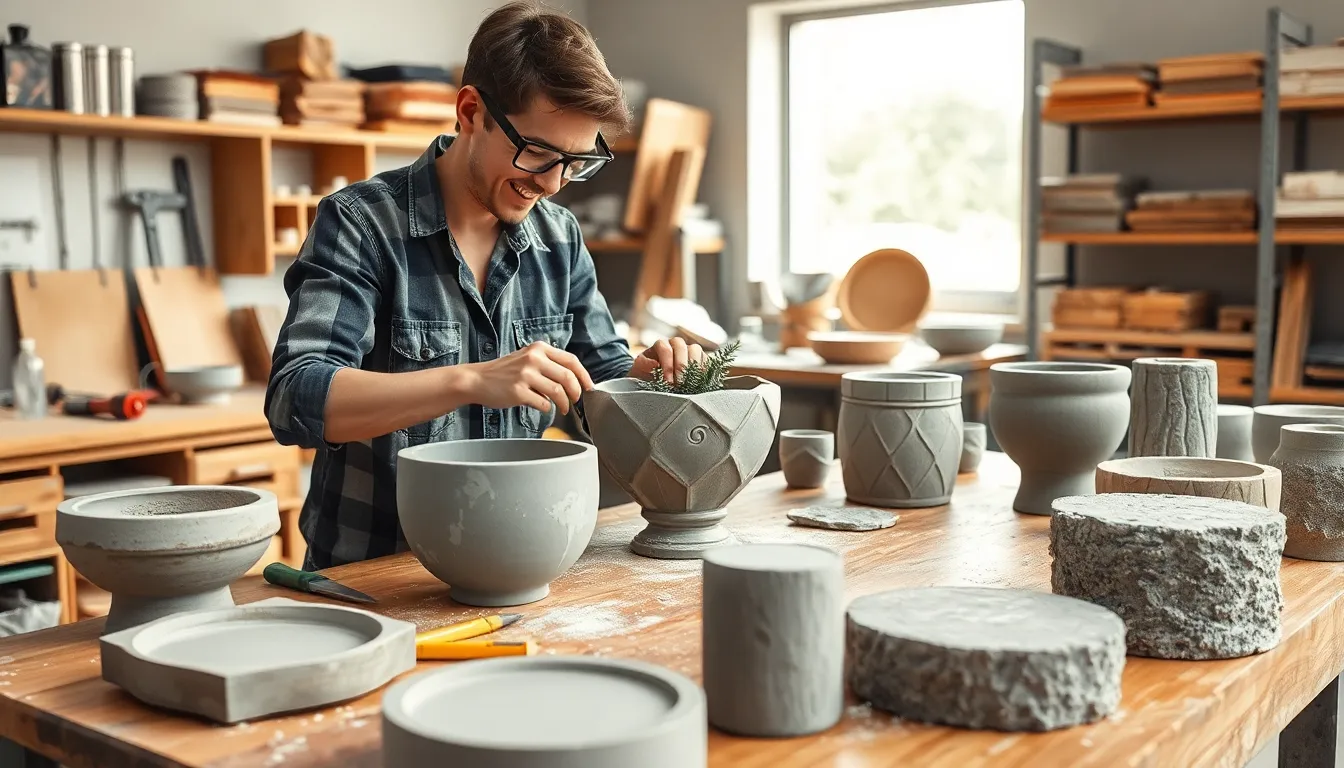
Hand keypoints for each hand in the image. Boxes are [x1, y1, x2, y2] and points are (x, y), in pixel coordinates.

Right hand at [461, 342, 594, 414]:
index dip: (584, 376)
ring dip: (564, 404)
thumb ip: (548, 364)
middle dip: (576, 392)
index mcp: (539, 348)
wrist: (477, 379)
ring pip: (558, 391)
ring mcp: (525, 375)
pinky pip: (543, 403)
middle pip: (568, 377)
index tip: (589, 387)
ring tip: (562, 408)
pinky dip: (547, 408)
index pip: (571, 360)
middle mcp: (533, 358)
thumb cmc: (504, 372)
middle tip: (576, 400)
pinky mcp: (518, 391)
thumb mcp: (527, 358)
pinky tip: (542, 407)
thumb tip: (573, 381)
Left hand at [628, 337, 705, 383]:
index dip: (667, 364)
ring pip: (695, 350)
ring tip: (691, 383)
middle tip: (680, 384)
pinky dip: (704, 368)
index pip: (665, 348)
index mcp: (660, 345)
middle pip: (681, 347)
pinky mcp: (699, 358)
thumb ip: (642, 365)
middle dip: (681, 366)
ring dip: (694, 366)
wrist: (654, 382)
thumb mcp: (638, 371)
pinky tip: (700, 380)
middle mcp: (675, 344)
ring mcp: (688, 350)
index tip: (668, 381)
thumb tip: (653, 363)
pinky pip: (705, 359)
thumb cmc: (645, 376)